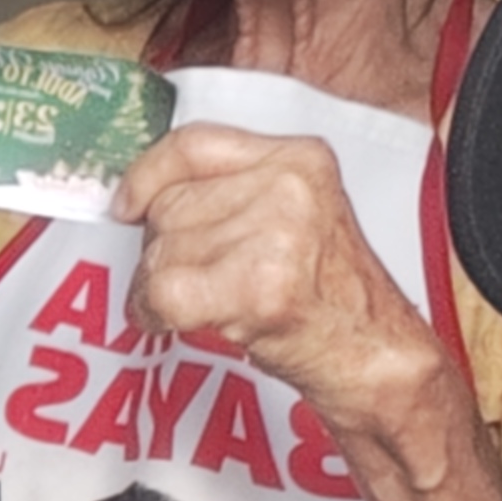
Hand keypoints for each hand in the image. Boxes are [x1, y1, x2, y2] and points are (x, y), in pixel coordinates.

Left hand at [115, 123, 455, 454]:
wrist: (374, 356)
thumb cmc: (331, 298)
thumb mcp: (297, 217)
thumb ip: (235, 192)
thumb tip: (147, 196)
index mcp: (300, 158)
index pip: (195, 144)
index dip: (149, 174)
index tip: (126, 203)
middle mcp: (289, 187)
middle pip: (172, 203)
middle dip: (163, 248)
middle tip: (193, 280)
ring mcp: (276, 236)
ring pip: (162, 251)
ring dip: (159, 287)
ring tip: (196, 307)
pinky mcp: (258, 288)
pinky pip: (165, 291)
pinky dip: (154, 313)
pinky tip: (173, 323)